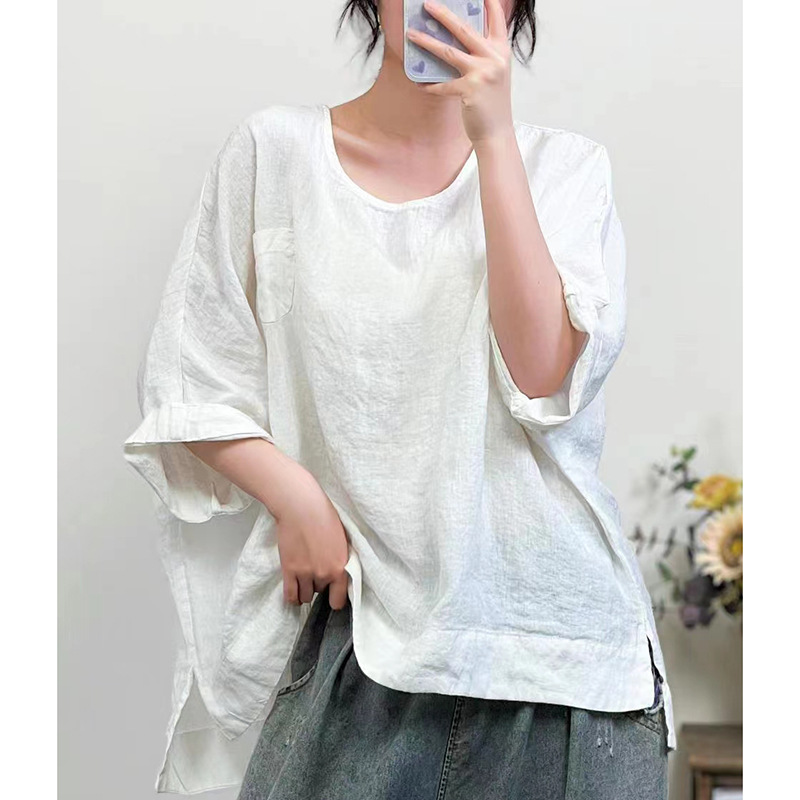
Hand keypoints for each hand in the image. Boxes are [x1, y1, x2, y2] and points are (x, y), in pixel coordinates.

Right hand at [272, 464, 350, 609]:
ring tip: (304, 577)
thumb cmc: (324, 516)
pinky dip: (292, 597)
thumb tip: (339, 571)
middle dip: (319, 584)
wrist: (301, 506)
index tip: (333, 594)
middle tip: (316, 570)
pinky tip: (294, 592)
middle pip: (321, 592)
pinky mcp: (289, 570)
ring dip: (305, 589)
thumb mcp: (341, 539)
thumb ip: (340, 559)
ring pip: (305, 596)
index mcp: (340, 567)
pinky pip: (290, 595)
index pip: (339, 599)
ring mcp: (305, 574)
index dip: (335, 598)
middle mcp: (323, 574)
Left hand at [406, 0, 513, 146]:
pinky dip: (429, 86)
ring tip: (411, 34)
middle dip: (444, 15)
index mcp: (502, 51)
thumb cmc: (492, 103)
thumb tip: (456, 42)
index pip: (496, 19)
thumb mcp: (495, 73)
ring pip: (449, 51)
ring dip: (427, 42)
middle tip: (427, 4)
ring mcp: (482, 73)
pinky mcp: (470, 90)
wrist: (497, 132)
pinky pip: (443, 85)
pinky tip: (419, 84)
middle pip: (465, 29)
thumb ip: (483, 55)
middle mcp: (494, 58)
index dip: (488, 4)